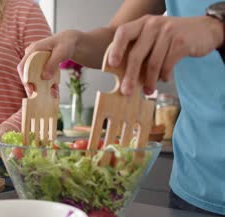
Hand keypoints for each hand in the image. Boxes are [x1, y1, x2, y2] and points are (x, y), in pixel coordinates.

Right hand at [17, 30, 76, 96]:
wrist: (70, 42)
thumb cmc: (65, 44)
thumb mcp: (61, 53)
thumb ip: (52, 64)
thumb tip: (44, 77)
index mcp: (33, 50)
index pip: (23, 66)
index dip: (24, 78)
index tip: (31, 88)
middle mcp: (31, 56)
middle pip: (26, 74)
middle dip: (32, 86)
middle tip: (38, 96)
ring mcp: (35, 62)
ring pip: (34, 77)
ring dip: (40, 87)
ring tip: (51, 93)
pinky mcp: (40, 66)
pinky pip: (40, 77)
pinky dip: (46, 84)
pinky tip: (54, 90)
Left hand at [109, 15, 224, 94]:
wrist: (204, 30)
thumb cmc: (172, 37)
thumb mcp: (153, 36)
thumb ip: (139, 49)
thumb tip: (122, 75)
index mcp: (142, 23)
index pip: (123, 32)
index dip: (116, 49)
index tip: (112, 65)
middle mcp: (153, 25)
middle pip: (136, 54)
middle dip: (130, 76)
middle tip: (126, 91)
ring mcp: (168, 32)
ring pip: (152, 63)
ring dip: (149, 81)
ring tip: (148, 91)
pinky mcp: (181, 42)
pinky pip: (167, 65)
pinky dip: (164, 75)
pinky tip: (164, 79)